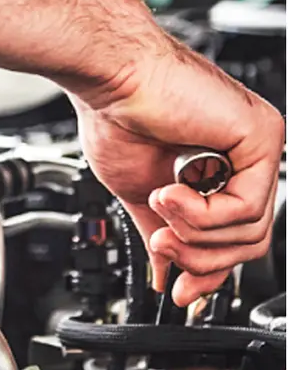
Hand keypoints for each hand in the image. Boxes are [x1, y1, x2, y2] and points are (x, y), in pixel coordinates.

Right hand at [72, 36, 284, 306]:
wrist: (108, 78)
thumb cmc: (115, 115)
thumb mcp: (138, 191)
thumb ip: (160, 230)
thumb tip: (163, 270)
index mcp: (221, 165)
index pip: (235, 236)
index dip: (208, 270)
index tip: (179, 292)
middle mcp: (247, 154)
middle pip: (248, 242)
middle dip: (200, 257)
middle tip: (161, 245)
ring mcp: (259, 145)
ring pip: (249, 232)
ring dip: (193, 232)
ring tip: (159, 206)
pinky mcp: (261, 137)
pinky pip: (243, 209)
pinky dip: (200, 214)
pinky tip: (168, 192)